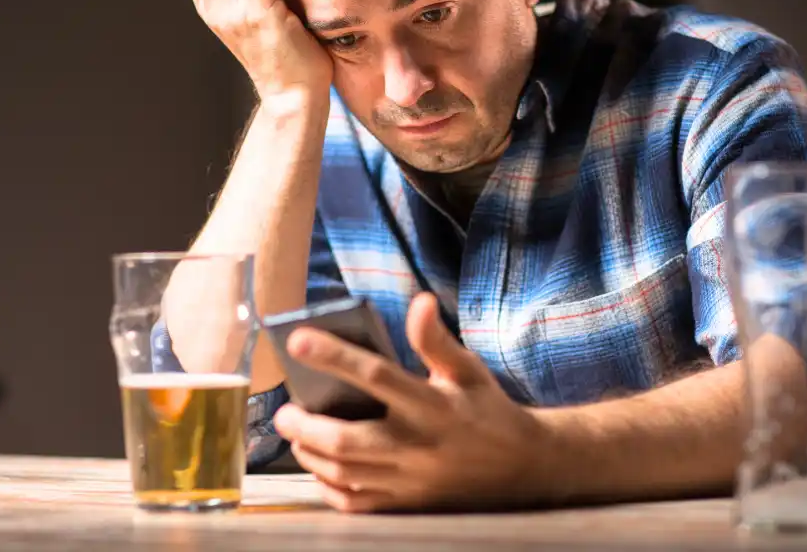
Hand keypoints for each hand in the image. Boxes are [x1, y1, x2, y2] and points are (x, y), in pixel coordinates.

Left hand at [273, 293, 552, 512]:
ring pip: (344, 474)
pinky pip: (356, 504)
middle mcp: (417, 445)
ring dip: (310, 454)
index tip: (297, 339)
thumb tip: (419, 301)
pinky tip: (320, 467)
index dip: (334, 356)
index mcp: (432, 405)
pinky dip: (328, 487)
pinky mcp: (406, 505)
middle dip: (305, 425)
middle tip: (284, 411)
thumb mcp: (468, 369)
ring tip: (296, 435)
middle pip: (347, 440)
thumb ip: (437, 339)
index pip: (376, 375)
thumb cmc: (487, 410)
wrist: (522, 468)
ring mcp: (409, 481)